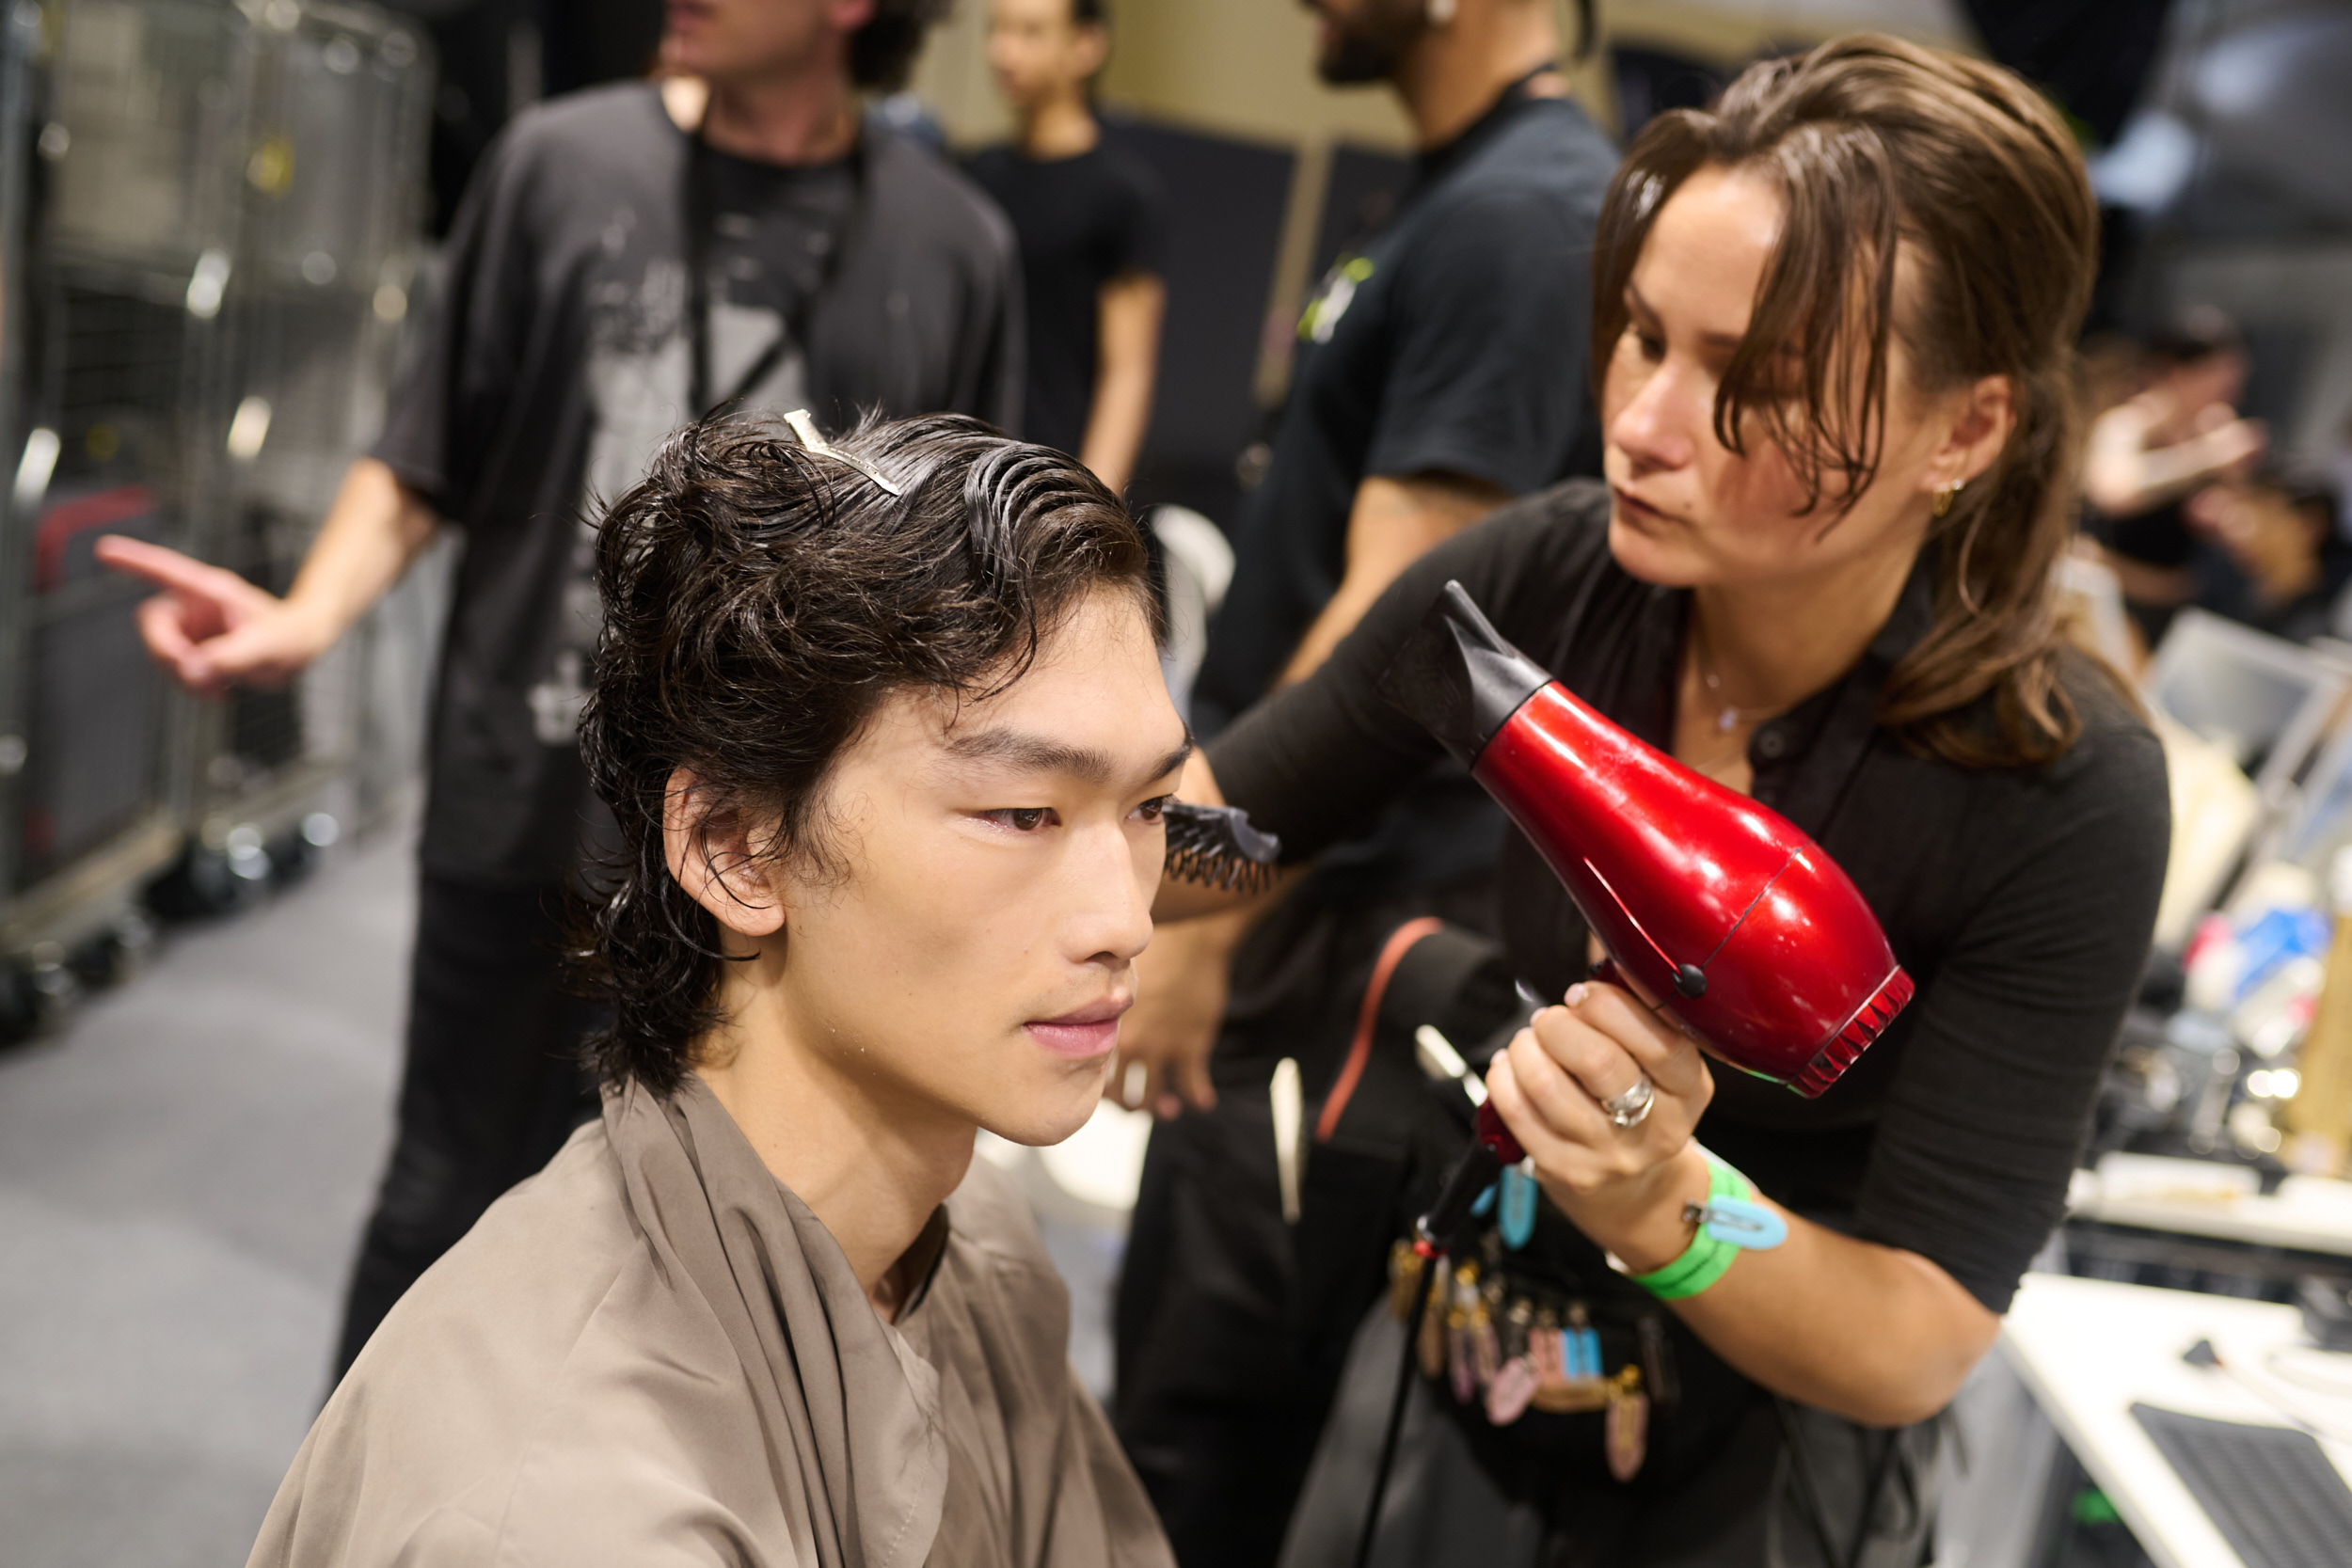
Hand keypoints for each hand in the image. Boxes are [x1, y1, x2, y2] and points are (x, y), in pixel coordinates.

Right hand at [95, 535, 329, 698]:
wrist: (299, 649)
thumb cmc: (289, 636)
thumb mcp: (267, 647)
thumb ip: (231, 656)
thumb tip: (189, 670)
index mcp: (209, 591)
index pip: (165, 571)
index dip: (133, 561)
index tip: (104, 550)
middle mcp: (194, 606)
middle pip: (152, 625)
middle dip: (166, 653)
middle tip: (193, 676)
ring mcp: (191, 629)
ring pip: (163, 654)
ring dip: (184, 677)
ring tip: (220, 689)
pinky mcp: (193, 651)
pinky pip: (177, 671)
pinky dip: (193, 686)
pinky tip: (221, 693)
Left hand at [1109, 910, 1244, 1117]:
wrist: (1191, 941)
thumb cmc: (1153, 952)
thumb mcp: (1118, 978)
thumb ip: (1105, 1003)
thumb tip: (1092, 1009)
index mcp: (1106, 1026)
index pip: (1095, 1071)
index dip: (1102, 1087)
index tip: (1112, 1091)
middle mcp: (1130, 1043)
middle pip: (1121, 1093)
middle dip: (1130, 1105)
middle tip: (1138, 1107)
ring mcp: (1162, 1048)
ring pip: (1155, 1097)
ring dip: (1162, 1108)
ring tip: (1169, 1109)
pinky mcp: (1192, 1047)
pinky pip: (1194, 1085)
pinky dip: (1199, 1098)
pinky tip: (1204, 1102)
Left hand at [1484, 980, 1714, 1270]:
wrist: (1634, 1189)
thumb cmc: (1641, 1104)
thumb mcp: (1661, 1066)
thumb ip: (1639, 1017)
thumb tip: (1603, 962)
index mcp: (1689, 1090)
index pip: (1659, 1041)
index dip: (1609, 1007)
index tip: (1583, 995)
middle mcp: (1656, 1128)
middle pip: (1598, 1061)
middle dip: (1560, 1025)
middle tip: (1551, 1019)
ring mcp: (1608, 1155)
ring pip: (1549, 1085)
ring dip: (1526, 1048)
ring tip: (1529, 1042)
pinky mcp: (1564, 1171)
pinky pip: (1517, 1112)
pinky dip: (1503, 1078)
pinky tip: (1511, 1067)